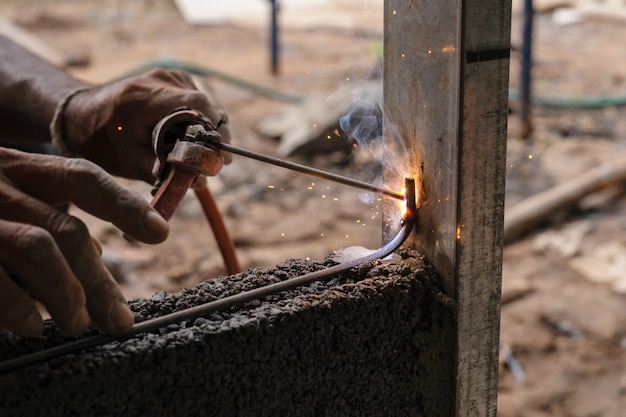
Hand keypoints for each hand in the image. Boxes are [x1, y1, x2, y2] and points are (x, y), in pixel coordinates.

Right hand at [0, 148, 168, 336]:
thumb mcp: (3, 194)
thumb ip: (43, 217)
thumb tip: (94, 257)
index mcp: (16, 166)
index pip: (82, 177)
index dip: (124, 205)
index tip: (160, 234)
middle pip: (67, 228)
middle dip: (99, 280)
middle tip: (118, 320)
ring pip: (39, 246)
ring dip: (67, 293)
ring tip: (77, 325)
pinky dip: (16, 304)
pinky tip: (29, 325)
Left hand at [62, 68, 231, 182]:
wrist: (79, 114)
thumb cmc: (100, 141)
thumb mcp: (129, 162)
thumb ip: (164, 172)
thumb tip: (201, 183)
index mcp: (147, 96)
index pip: (198, 105)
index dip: (216, 132)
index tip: (222, 159)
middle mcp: (161, 79)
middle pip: (206, 107)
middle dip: (214, 138)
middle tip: (214, 164)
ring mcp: (169, 76)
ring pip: (205, 106)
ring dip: (207, 131)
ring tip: (197, 154)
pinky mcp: (173, 79)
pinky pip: (198, 102)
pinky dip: (199, 122)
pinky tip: (187, 139)